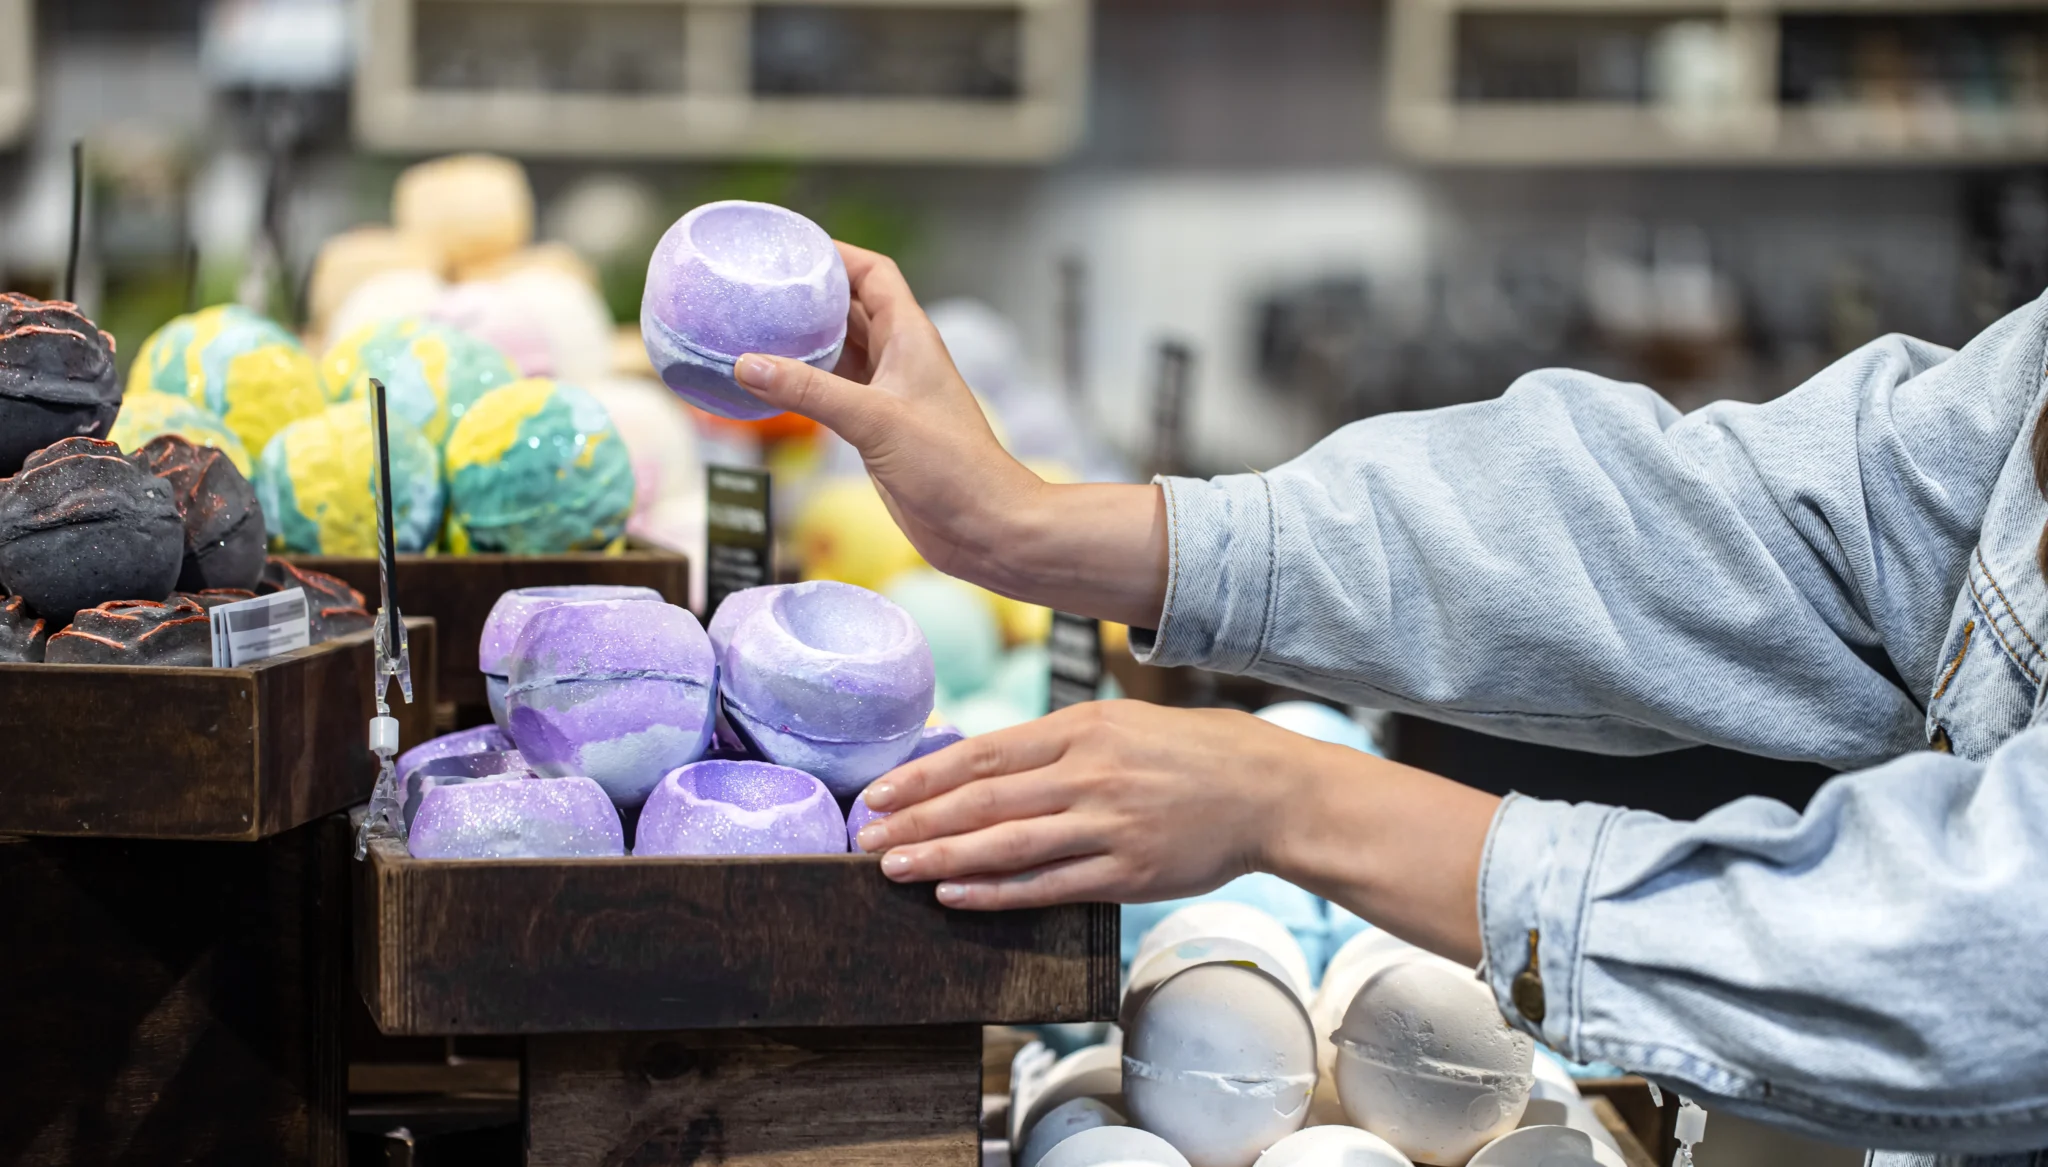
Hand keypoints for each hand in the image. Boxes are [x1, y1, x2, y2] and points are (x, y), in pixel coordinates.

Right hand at [734, 244, 1043, 585]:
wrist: (985, 527)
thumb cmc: (951, 467)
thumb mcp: (874, 420)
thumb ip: (809, 392)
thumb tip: (747, 365)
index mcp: (911, 337)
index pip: (873, 274)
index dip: (835, 255)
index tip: (789, 249)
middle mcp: (900, 358)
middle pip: (849, 309)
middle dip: (807, 296)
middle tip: (755, 288)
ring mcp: (888, 395)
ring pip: (838, 353)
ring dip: (801, 342)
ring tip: (751, 329)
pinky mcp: (878, 430)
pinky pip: (833, 393)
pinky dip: (802, 386)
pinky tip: (769, 386)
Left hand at [855, 699, 1500, 964]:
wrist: (1269, 789)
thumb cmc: (1191, 753)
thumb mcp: (1120, 725)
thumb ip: (1057, 742)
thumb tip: (982, 762)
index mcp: (1083, 728)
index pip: (985, 753)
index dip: (925, 776)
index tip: (880, 792)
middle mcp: (1090, 773)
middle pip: (984, 799)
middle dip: (918, 820)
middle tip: (866, 836)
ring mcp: (1109, 825)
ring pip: (1008, 843)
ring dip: (942, 857)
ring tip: (893, 868)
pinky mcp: (1127, 872)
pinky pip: (1049, 885)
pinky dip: (996, 893)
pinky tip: (955, 896)